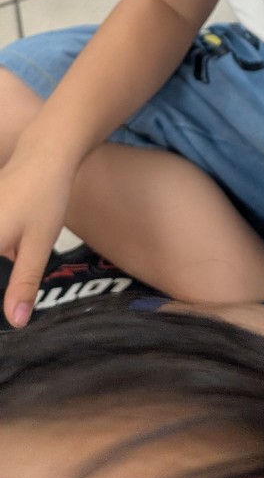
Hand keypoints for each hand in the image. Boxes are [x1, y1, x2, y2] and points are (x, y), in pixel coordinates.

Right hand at [0, 143, 74, 326]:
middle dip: (3, 275)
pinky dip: (4, 252)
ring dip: (4, 265)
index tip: (13, 288)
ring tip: (23, 251)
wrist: (45, 154)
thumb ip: (23, 284)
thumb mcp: (38, 245)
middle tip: (19, 280)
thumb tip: (15, 323)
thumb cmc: (44, 198)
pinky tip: (17, 246)